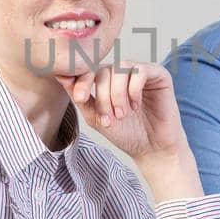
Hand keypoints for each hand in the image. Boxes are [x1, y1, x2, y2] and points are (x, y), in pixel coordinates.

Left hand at [55, 61, 186, 163]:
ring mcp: (141, 72)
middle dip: (102, 96)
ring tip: (122, 114)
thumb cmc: (126, 133)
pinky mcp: (158, 75)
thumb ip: (80, 97)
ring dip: (117, 94)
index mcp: (107, 81)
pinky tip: (136, 106)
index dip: (82, 81)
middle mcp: (123, 73)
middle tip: (108, 118)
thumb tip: (60, 75)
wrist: (151, 149)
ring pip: (120, 69)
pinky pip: (140, 71)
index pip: (90, 70)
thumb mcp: (96, 117)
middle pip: (104, 71)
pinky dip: (134, 90)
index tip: (80, 98)